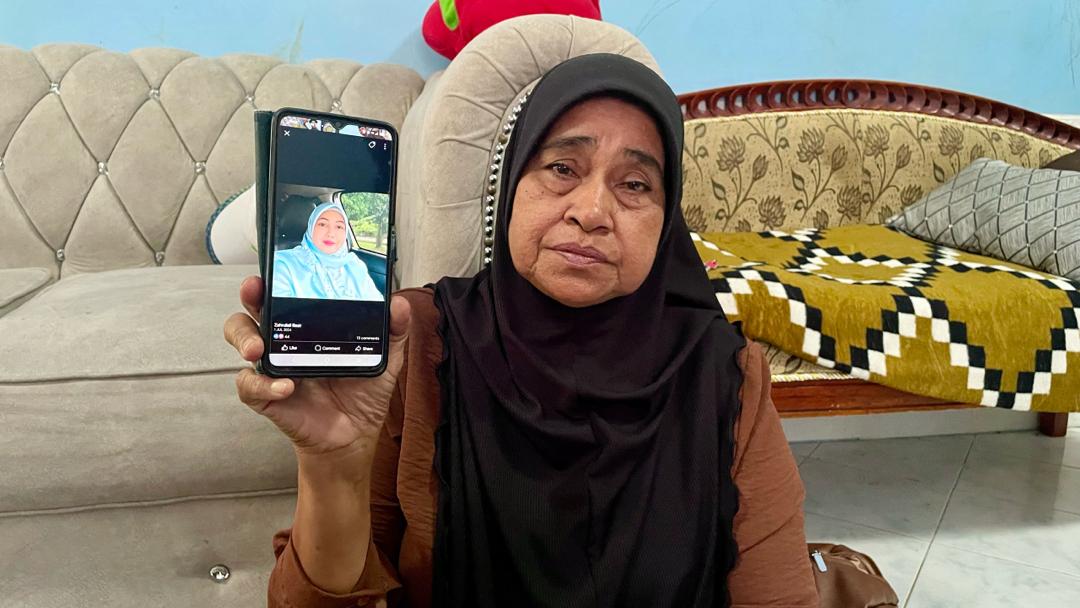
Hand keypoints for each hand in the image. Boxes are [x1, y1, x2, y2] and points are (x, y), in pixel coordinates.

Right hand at [224, 276, 410, 458]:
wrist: (356, 434)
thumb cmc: (363, 393)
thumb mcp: (384, 360)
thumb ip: (393, 332)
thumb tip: (399, 305)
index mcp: (309, 326)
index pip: (285, 294)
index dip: (275, 279)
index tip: (275, 269)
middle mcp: (286, 341)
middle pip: (253, 309)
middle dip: (250, 297)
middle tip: (256, 294)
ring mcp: (274, 368)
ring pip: (242, 342)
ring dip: (245, 339)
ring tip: (259, 349)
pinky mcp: (268, 396)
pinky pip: (250, 387)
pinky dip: (263, 385)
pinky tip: (284, 387)